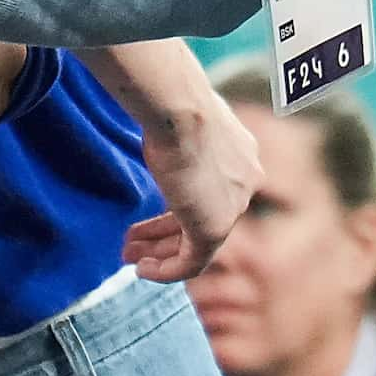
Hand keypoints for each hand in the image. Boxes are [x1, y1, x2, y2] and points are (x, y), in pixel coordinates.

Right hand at [122, 87, 261, 282]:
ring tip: (130, 257)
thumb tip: (159, 118)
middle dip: (163, 233)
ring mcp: (234, 207)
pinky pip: (192, 262)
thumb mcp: (182, 120)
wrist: (179, 109)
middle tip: (134, 243)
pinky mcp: (215, 228)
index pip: (210, 190)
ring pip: (197, 242)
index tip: (151, 214)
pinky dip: (166, 271)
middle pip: (202, 216)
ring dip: (160, 253)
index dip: (177, 204)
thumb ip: (180, 133)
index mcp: (241, 155)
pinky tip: (142, 270)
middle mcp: (245, 182)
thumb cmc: (173, 104)